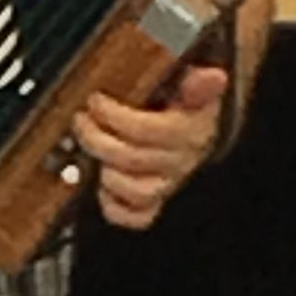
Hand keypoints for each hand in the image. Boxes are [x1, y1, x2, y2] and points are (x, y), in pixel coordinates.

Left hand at [75, 63, 230, 231]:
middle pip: (133, 159)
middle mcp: (180, 161)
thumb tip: (213, 77)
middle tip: (82, 120)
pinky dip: (116, 209)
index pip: (149, 130)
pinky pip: (138, 218)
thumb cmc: (186, 103)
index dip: (116, 117)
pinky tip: (102, 189)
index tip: (96, 100)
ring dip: (107, 174)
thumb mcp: (194, 84)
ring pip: (137, 192)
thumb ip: (201, 83)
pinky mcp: (155, 201)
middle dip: (97, 139)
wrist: (197, 127)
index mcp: (190, 131)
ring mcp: (168, 184)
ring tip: (91, 152)